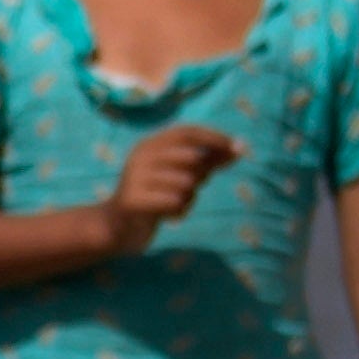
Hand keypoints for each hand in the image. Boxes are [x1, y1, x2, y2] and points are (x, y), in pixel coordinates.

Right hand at [93, 121, 239, 252]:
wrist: (118, 226)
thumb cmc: (156, 197)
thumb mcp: (181, 174)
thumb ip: (208, 160)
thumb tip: (241, 147)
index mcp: (150, 144)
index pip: (186, 132)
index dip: (214, 137)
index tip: (238, 147)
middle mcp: (140, 155)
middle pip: (190, 158)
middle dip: (202, 174)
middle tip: (193, 187)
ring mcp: (134, 177)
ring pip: (185, 183)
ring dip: (189, 197)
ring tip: (176, 203)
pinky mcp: (133, 200)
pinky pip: (175, 203)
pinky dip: (179, 212)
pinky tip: (168, 216)